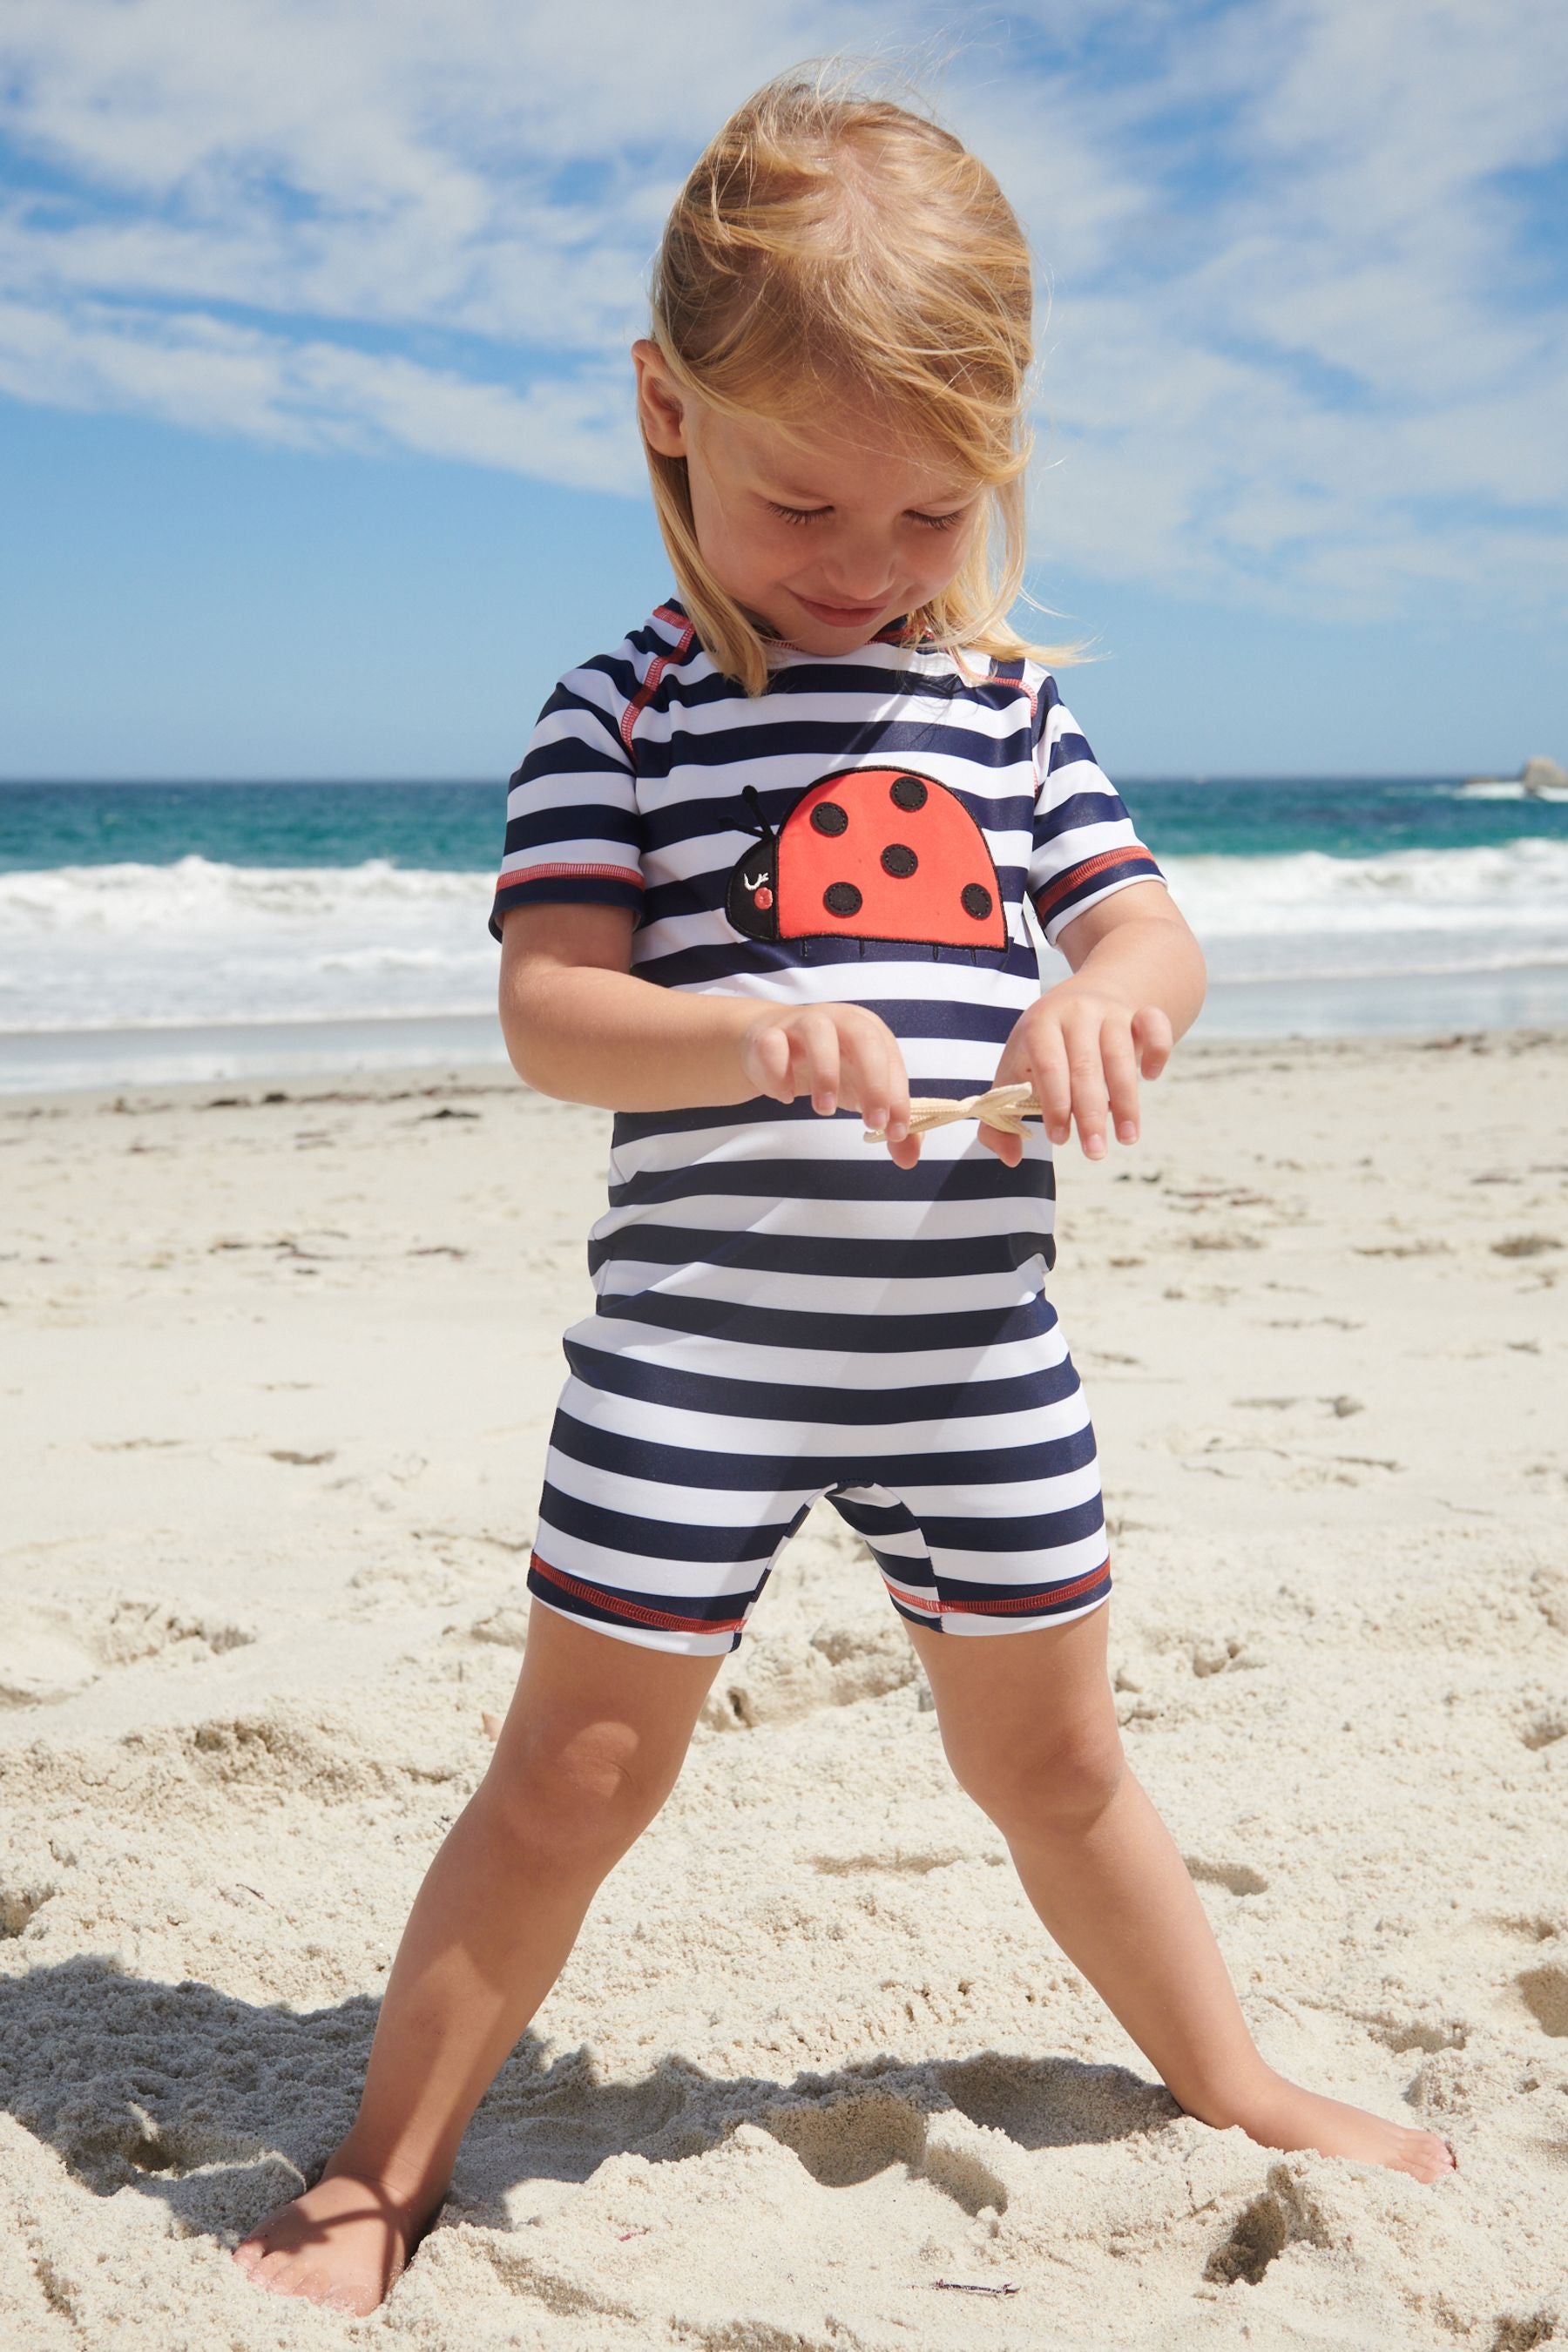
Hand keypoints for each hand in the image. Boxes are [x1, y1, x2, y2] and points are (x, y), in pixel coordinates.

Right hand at [739, 1003, 920, 1167]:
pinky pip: (772, 1046)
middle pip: (863, 1038)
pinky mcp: (768, 1035)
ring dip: (825, 1073)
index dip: (898, 1096)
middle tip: (873, 1124)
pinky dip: (778, 1074)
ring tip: (825, 1110)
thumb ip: (888, 1122)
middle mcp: (838, 1020)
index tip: (895, 1131)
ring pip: (817, 1033)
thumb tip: (908, 1158)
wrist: (772, 1048)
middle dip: (873, 1082)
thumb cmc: (829, 1068)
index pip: (891, 1059)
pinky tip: (784, 1097)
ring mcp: (801, 1024)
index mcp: (869, 1031)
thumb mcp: (862, 1093)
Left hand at [980, 984, 1172, 1166]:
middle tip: (1095, 1153)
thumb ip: (1000, 1118)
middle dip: (1091, 1115)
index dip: (1055, 1104)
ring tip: (1126, 1138)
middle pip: (1085, 1068)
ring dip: (1127, 1102)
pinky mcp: (1140, 1013)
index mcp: (1040, 1025)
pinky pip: (1155, 1029)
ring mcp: (1110, 1012)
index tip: (1060, 1139)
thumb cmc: (1043, 1048)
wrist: (1083, 999)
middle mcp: (1076, 1013)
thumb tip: (1011, 1159)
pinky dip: (1158, 1051)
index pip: (1048, 1066)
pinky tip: (1149, 1076)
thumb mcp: (1014, 1072)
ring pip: (1121, 1057)